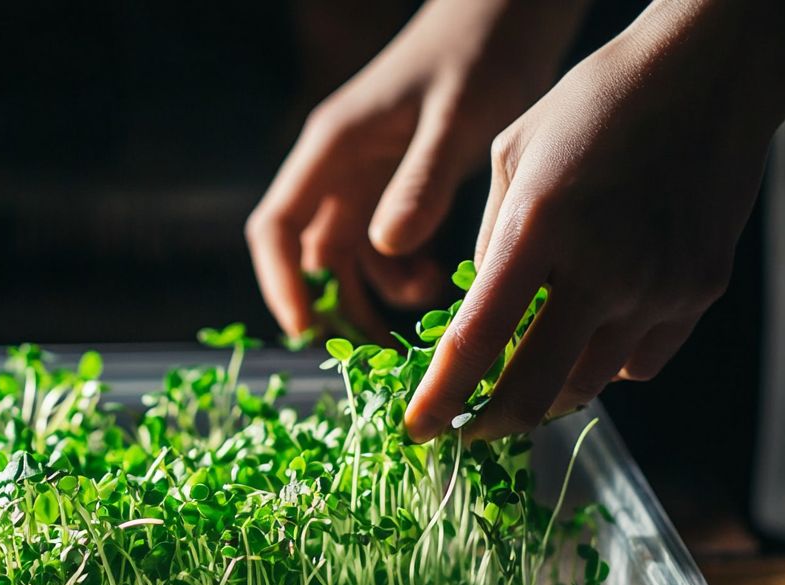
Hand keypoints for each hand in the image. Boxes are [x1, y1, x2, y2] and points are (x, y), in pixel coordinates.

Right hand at [246, 0, 587, 339]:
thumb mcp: (455, 117)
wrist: (509, 14)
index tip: (306, 330)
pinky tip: (441, 279)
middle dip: (335, 306)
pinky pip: (385, 248)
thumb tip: (386, 247)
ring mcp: (367, 180)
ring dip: (376, 295)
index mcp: (332, 148)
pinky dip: (404, 273)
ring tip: (425, 311)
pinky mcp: (400, 188)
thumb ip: (422, 180)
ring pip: (350, 259)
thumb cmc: (480, 52)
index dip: (281, 283)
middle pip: (311, 255)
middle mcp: (338, 168)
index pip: (276, 227)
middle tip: (375, 351)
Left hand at [405, 3, 779, 442]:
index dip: (440, 399)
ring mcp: (657, 287)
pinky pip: (639, 364)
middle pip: (534, 390)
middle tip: (471, 427)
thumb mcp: (513, 155)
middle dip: (492, 423)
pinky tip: (594, 331)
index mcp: (539, 228)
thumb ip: (491, 242)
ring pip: (587, 385)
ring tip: (528, 373)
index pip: (476, 342)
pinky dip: (605, 364)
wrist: (713, 73)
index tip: (417, 430)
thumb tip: (483, 314)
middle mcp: (602, 269)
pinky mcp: (698, 292)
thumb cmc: (595, 104)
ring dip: (548, 392)